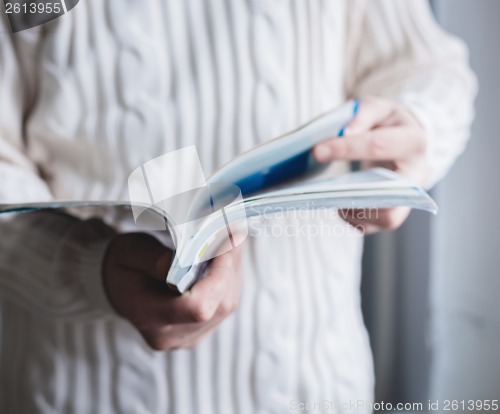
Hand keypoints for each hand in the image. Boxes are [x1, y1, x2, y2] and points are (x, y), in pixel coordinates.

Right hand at [103, 233, 242, 349]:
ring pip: (228, 303)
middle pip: (219, 305)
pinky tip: (225, 257)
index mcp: (149, 317)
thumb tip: (188, 258)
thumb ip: (156, 257)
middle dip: (229, 266)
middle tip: (231, 233)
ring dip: (233, 270)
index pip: (197, 308)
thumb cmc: (123, 267)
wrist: (117, 287)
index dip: (218, 275)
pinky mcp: (203, 328)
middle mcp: (174, 335)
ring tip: (228, 241)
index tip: (223, 244)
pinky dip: (229, 277)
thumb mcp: (130, 252)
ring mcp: (191, 336)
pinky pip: (226, 303)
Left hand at [313, 96, 428, 233]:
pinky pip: (375, 226)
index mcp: (412, 141)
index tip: (317, 151)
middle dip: (356, 193)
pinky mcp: (396, 213)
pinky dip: (353, 220)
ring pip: (387, 218)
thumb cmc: (389, 125)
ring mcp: (408, 198)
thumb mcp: (380, 109)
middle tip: (324, 189)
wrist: (407, 144)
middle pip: (392, 194)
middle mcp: (417, 174)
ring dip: (355, 212)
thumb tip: (344, 132)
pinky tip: (338, 205)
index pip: (377, 146)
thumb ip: (363, 114)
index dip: (346, 148)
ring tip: (330, 197)